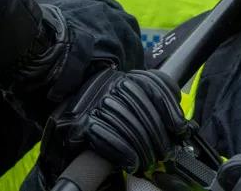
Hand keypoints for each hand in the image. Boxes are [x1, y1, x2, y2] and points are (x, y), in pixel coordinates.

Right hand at [36, 67, 188, 186]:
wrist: (60, 114)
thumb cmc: (98, 112)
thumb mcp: (124, 98)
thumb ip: (150, 101)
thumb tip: (180, 123)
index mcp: (122, 78)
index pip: (153, 86)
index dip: (169, 108)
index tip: (180, 127)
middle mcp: (108, 87)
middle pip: (145, 110)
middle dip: (159, 135)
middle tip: (165, 152)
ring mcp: (94, 106)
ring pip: (130, 126)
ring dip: (144, 148)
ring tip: (148, 160)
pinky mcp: (81, 125)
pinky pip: (110, 139)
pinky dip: (125, 153)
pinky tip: (132, 162)